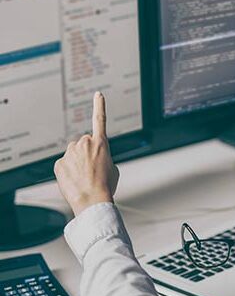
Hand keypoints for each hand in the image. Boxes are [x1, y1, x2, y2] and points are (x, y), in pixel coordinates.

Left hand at [54, 92, 119, 215]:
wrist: (92, 200)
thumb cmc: (106, 186)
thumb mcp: (113, 169)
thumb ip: (103, 157)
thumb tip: (92, 159)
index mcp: (101, 144)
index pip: (100, 120)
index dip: (100, 106)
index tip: (98, 95)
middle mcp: (84, 143)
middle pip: (84, 143)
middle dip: (87, 153)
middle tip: (93, 169)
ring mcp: (70, 153)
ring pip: (73, 154)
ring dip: (78, 162)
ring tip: (84, 177)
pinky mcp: (59, 163)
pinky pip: (64, 164)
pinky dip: (68, 171)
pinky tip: (75, 180)